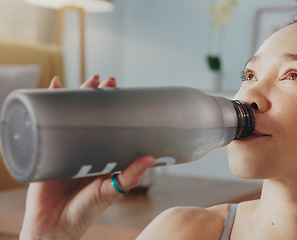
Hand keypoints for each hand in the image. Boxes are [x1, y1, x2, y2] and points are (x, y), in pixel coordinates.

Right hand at [20, 75, 155, 239]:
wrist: (52, 228)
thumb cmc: (83, 213)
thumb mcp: (109, 193)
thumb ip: (129, 178)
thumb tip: (150, 158)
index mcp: (106, 156)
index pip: (118, 127)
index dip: (126, 110)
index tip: (137, 93)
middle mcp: (89, 148)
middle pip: (96, 115)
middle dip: (103, 96)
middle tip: (112, 81)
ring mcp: (69, 147)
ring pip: (76, 114)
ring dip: (81, 94)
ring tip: (92, 79)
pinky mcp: (49, 149)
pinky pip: (49, 121)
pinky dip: (50, 103)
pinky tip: (54, 86)